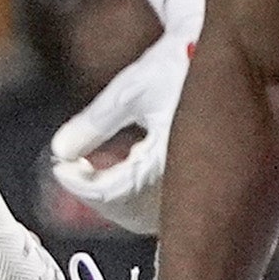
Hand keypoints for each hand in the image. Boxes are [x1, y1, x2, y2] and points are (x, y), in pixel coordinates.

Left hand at [49, 0, 200, 237]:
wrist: (219, 61)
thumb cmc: (173, 65)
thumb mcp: (128, 90)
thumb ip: (93, 124)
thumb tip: (60, 152)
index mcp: (172, 154)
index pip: (115, 191)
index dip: (80, 185)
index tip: (60, 166)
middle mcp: (190, 177)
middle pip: (131, 213)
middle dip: (96, 195)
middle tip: (71, 170)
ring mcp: (197, 184)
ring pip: (145, 217)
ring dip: (113, 200)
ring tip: (91, 168)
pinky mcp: (198, 184)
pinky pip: (160, 209)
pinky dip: (132, 197)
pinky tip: (118, 168)